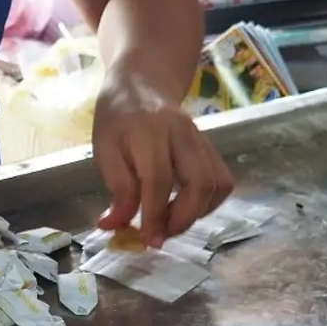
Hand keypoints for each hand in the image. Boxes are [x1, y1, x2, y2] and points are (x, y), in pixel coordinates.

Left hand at [92, 52, 233, 246]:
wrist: (143, 84)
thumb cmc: (118, 120)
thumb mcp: (104, 150)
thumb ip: (115, 188)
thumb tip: (115, 226)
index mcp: (149, 130)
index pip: (158, 178)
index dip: (155, 214)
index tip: (148, 241)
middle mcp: (183, 133)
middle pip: (199, 182)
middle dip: (183, 219)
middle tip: (160, 236)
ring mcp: (202, 140)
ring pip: (217, 184)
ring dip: (197, 213)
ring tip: (169, 223)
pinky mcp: (211, 148)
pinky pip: (222, 181)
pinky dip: (209, 203)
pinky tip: (185, 208)